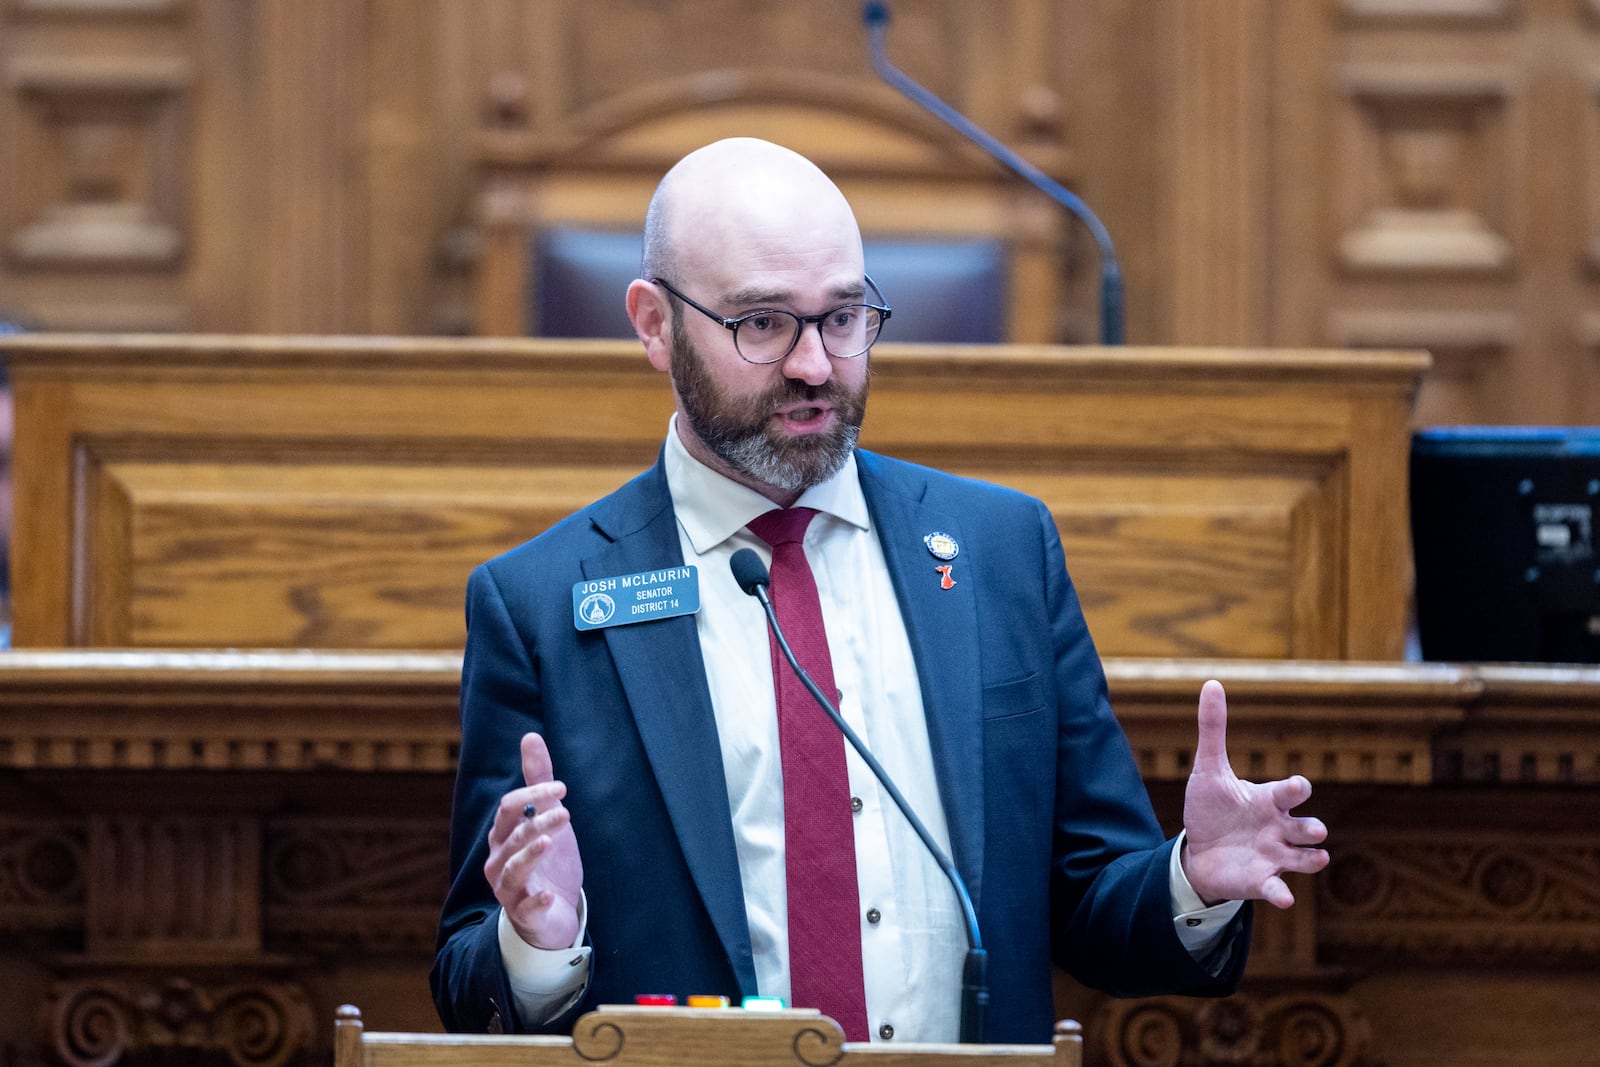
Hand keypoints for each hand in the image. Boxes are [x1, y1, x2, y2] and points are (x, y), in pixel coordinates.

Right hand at [484, 732, 584, 947]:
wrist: (550, 912)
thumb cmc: (546, 859)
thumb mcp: (546, 817)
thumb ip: (538, 779)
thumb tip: (530, 736)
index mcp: (502, 834)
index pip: (509, 808)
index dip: (533, 795)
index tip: (562, 788)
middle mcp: (498, 859)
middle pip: (512, 836)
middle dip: (537, 822)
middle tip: (566, 812)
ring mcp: (508, 888)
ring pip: (514, 868)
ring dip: (531, 854)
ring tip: (550, 842)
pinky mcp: (523, 912)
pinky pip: (525, 907)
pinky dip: (535, 901)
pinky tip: (548, 896)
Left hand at [1181, 680, 1328, 907]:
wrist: (1198, 853)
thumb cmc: (1211, 809)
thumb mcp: (1209, 770)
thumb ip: (1213, 730)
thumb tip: (1211, 683)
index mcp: (1269, 800)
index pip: (1292, 792)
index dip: (1296, 789)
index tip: (1295, 787)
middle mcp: (1279, 828)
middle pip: (1308, 828)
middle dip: (1313, 829)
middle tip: (1313, 830)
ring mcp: (1275, 857)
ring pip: (1306, 859)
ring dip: (1313, 858)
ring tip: (1317, 857)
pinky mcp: (1262, 880)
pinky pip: (1279, 888)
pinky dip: (1283, 893)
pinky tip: (1284, 898)